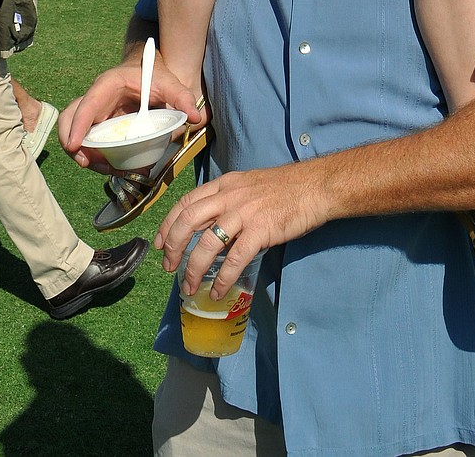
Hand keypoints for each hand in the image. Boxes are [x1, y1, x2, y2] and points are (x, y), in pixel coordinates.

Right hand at [58, 58, 203, 170]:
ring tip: (106, 169)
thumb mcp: (170, 83)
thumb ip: (182, 97)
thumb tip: (195, 117)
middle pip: (69, 119)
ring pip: (76, 133)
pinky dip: (96, 156)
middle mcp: (95, 98)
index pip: (86, 104)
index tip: (75, 145)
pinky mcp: (99, 125)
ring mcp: (95, 113)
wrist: (150, 72)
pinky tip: (113, 167)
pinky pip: (88, 142)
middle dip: (71, 142)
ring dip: (85, 154)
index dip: (77, 125)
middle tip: (86, 163)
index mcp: (108, 85)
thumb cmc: (155, 75)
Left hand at [155, 161, 330, 297]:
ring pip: (207, 242)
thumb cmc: (286, 188)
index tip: (158, 243)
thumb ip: (230, 200)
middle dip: (172, 246)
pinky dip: (223, 277)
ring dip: (193, 268)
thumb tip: (212, 224)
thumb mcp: (249, 185)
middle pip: (188, 220)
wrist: (316, 186)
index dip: (168, 223)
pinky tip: (218, 290)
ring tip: (190, 287)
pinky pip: (235, 258)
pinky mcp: (261, 230)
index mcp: (225, 184)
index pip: (186, 201)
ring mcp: (245, 212)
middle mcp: (230, 195)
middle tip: (169, 267)